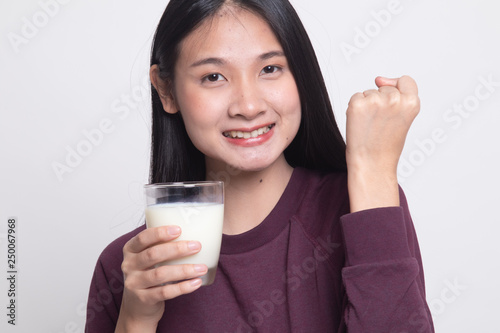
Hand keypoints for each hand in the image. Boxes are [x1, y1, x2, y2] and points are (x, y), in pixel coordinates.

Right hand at [115, 226, 206, 331]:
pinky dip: (183, 287)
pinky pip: (165, 292)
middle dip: (177, 249)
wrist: (137, 307)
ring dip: (184, 270)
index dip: (160, 233)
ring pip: (161, 274)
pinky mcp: (143, 299)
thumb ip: (161, 246)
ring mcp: (134, 283)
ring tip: (202, 268)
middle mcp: (128, 265)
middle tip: (197, 246)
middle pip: (153, 254)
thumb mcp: (148, 258)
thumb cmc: (148, 275)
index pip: (143, 238)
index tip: (179, 229)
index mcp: (130, 250)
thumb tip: (193, 232)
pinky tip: (196, 282)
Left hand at [345, 76, 419, 211]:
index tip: (390, 100)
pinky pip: (355, 98)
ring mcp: (375, 101)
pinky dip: (355, 109)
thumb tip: (378, 79)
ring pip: (369, 93)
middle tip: (380, 125)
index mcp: (412, 102)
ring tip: (371, 127)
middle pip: (384, 89)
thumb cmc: (386, 145)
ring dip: (367, 106)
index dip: (397, 86)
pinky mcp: (357, 104)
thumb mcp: (403, 118)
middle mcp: (395, 99)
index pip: (406, 81)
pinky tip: (360, 124)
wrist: (371, 164)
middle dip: (380, 103)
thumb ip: (398, 96)